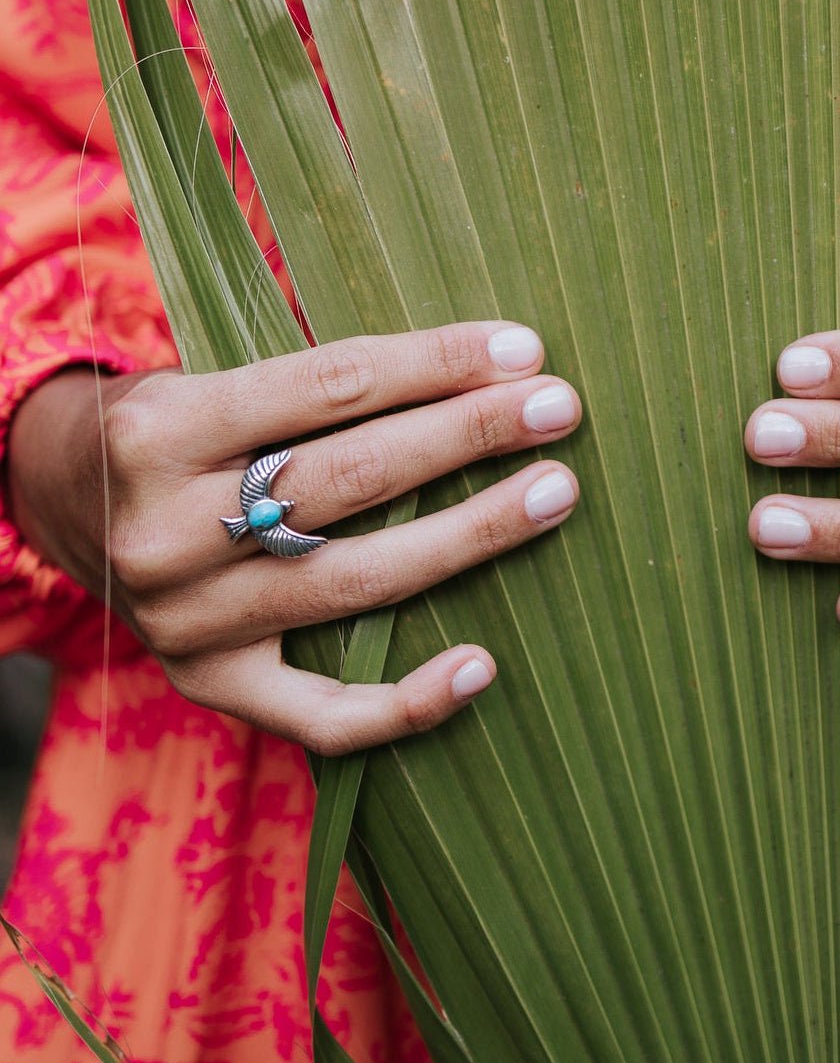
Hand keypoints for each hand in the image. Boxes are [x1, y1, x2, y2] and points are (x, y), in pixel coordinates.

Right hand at [6, 321, 581, 752]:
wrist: (56, 502)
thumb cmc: (171, 428)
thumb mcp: (210, 378)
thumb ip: (313, 386)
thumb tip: (475, 367)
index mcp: (163, 430)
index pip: (329, 386)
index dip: (435, 364)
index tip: (523, 348)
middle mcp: (167, 530)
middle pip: (351, 478)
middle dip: (468, 436)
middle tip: (559, 409)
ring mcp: (188, 620)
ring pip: (355, 581)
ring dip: (470, 536)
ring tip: (553, 493)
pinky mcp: (209, 684)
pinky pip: (321, 714)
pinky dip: (406, 701)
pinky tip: (483, 667)